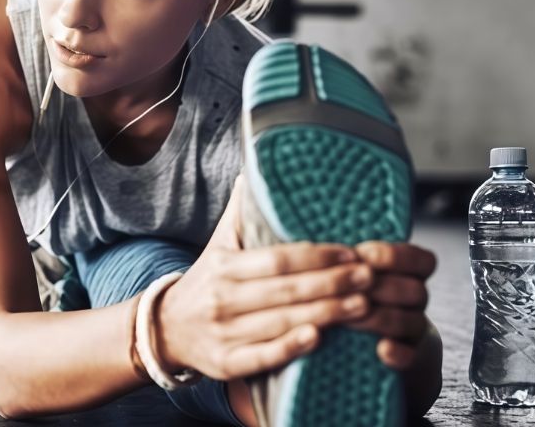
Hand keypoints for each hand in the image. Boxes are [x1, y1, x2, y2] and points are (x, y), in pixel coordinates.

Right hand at [152, 176, 373, 380]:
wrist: (164, 329)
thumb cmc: (206, 282)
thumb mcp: (218, 245)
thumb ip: (240, 213)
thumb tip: (255, 170)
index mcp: (223, 266)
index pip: (277, 259)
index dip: (316, 256)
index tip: (351, 252)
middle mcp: (221, 299)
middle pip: (285, 290)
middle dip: (332, 283)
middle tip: (369, 277)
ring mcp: (223, 333)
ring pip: (281, 323)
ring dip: (326, 315)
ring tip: (364, 305)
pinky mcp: (225, 364)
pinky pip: (262, 357)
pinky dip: (290, 348)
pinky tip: (319, 339)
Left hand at [343, 241, 436, 370]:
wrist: (364, 347)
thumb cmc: (347, 297)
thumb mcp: (347, 275)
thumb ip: (341, 262)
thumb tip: (308, 245)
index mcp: (406, 274)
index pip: (421, 260)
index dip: (395, 255)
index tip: (363, 255)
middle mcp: (415, 301)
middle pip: (415, 290)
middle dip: (380, 288)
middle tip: (347, 289)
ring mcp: (413, 331)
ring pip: (412, 321)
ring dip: (380, 318)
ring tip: (348, 319)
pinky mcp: (409, 360)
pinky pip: (411, 356)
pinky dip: (398, 352)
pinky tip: (381, 349)